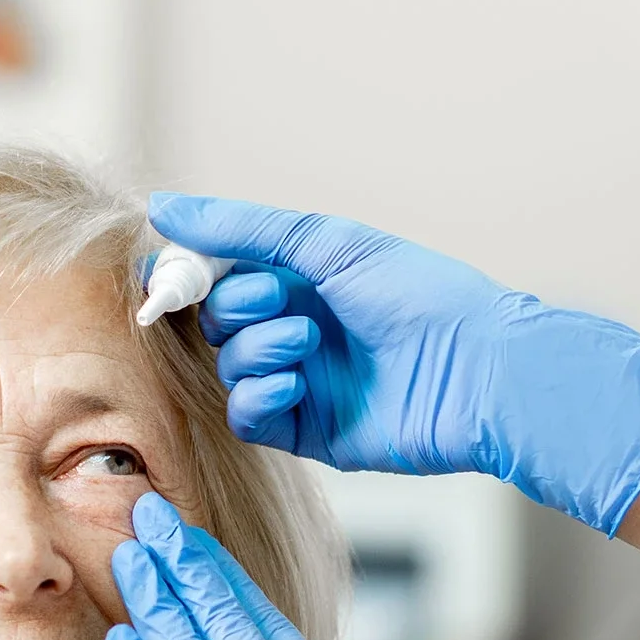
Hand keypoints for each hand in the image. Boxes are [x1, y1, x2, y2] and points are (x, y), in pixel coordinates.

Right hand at [151, 191, 639, 535]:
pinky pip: (249, 419)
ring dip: (256, 350)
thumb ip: (240, 228)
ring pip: (230, 370)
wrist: (478, 368)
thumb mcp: (326, 242)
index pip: (220, 277)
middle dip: (237, 309)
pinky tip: (293, 383)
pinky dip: (257, 398)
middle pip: (218, 324)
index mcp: (302, 279)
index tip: (177, 275)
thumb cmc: (418, 294)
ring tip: (306, 341)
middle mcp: (298, 328)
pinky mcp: (310, 431)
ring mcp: (302, 382)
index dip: (195, 277)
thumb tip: (161, 207)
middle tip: (279, 300)